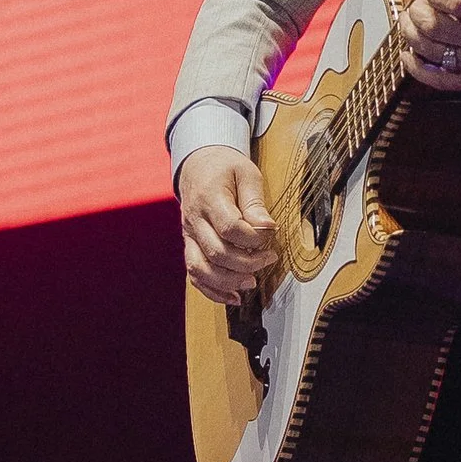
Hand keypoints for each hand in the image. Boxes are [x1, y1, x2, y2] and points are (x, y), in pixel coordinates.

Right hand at [179, 146, 274, 302]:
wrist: (198, 165)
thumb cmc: (225, 168)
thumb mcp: (246, 173)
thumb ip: (255, 202)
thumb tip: (267, 228)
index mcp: (209, 198)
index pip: (229, 227)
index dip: (253, 238)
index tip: (271, 234)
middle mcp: (195, 220)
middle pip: (217, 252)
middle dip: (247, 262)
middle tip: (269, 258)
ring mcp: (189, 235)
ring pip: (201, 268)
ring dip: (228, 281)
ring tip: (252, 281)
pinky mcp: (190, 245)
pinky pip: (194, 274)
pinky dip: (213, 290)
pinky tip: (234, 296)